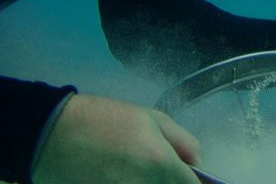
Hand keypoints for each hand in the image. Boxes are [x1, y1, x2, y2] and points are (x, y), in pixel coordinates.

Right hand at [32, 94, 200, 183]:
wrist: (54, 136)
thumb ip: (183, 142)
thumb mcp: (152, 119)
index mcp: (160, 163)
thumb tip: (199, 164)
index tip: (192, 177)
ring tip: (137, 170)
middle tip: (161, 170)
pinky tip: (124, 176)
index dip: (197, 182)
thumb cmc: (106, 121)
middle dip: (173, 182)